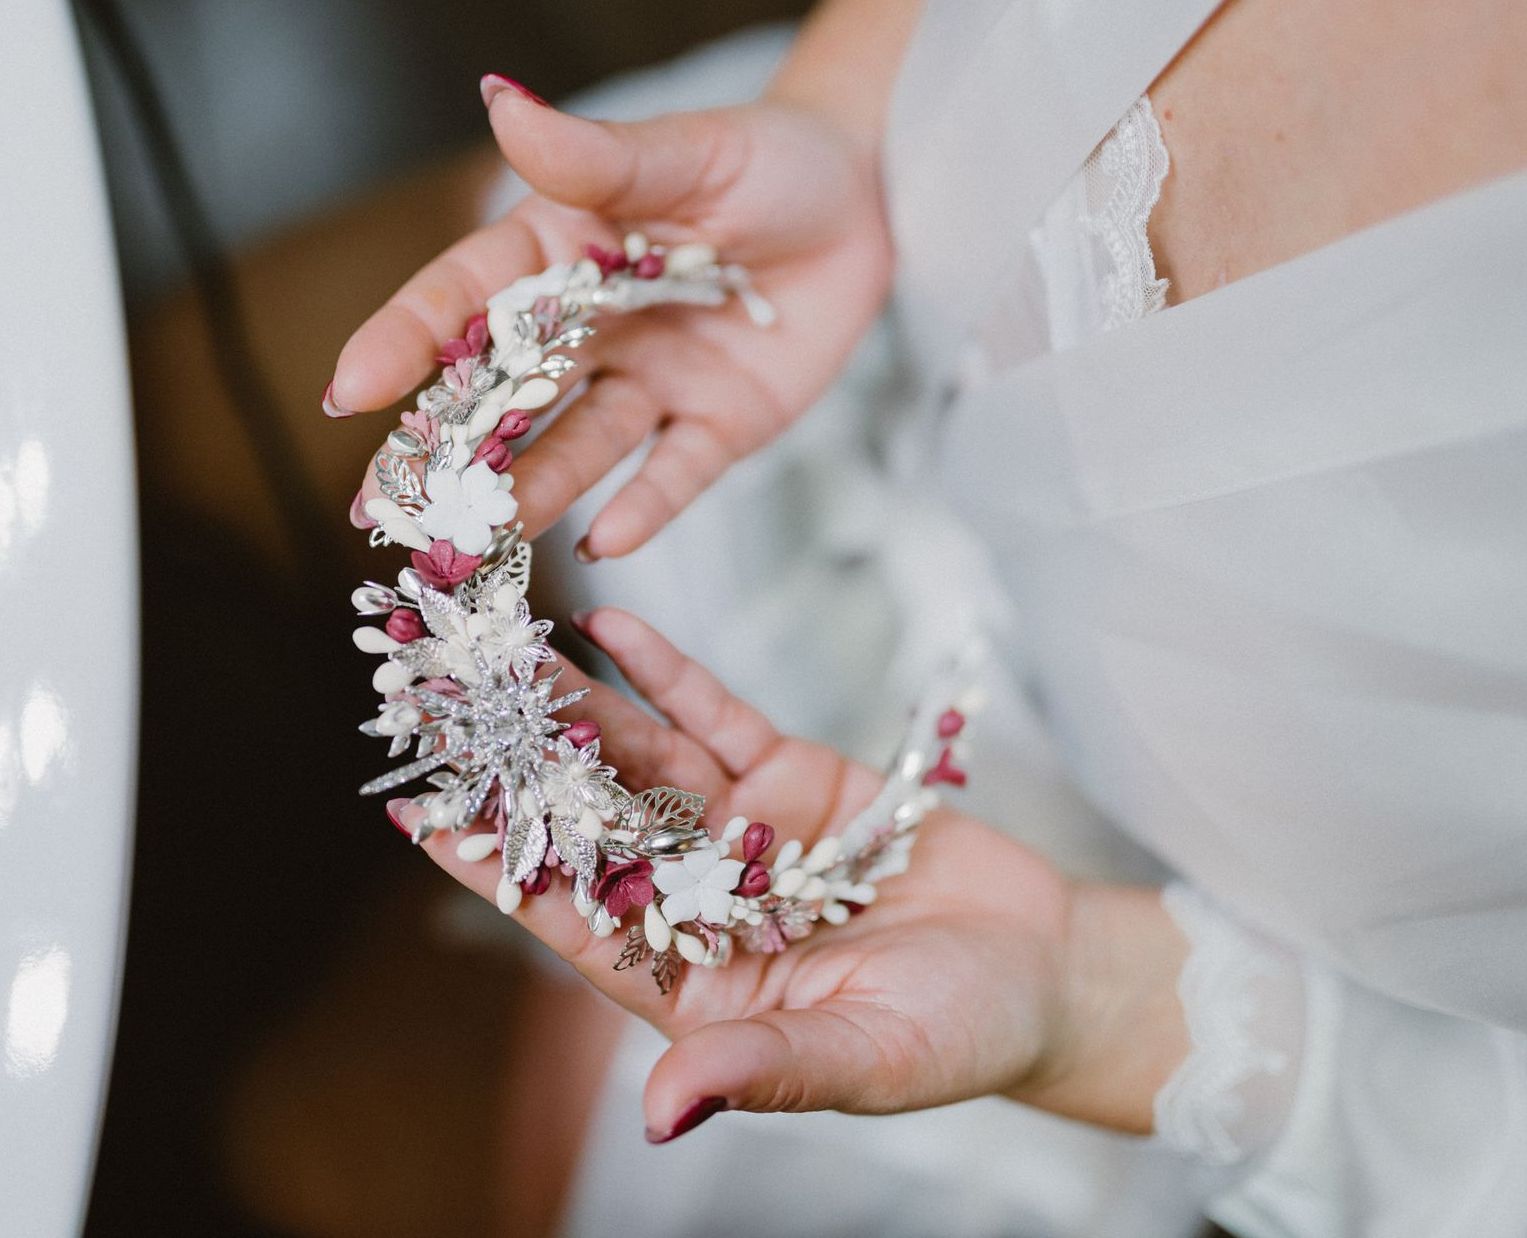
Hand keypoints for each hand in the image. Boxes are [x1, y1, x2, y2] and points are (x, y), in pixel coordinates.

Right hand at [330, 87, 891, 557]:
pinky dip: (643, 508)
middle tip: (384, 508)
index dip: (407, 341)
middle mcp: (595, 328)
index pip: (468, 300)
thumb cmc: (768, 158)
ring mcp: (653, 381)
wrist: (867, 198)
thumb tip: (503, 103)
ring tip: (482, 536)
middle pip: (505, 395)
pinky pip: (674, 474)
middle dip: (444, 449)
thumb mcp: (684, 153)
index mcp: (562, 251)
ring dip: (531, 490)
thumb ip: (595, 155)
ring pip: (579, 446)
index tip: (348, 390)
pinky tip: (603, 543)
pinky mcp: (717, 424)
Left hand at [422, 610, 1188, 1141]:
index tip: (422, 815)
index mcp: (693, 979)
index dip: (497, 867)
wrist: (1042, 967)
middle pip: (593, 821)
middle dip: (522, 762)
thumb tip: (662, 1114)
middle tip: (445, 699)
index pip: (573, 919)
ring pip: (644, 757)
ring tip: (507, 645)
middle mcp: (700, 898)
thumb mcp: (865, 1059)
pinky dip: (669, 673)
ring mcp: (744, 829)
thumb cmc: (955, 1034)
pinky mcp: (793, 776)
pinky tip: (613, 628)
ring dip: (577, 701)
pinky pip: (718, 716)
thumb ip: (764, 1070)